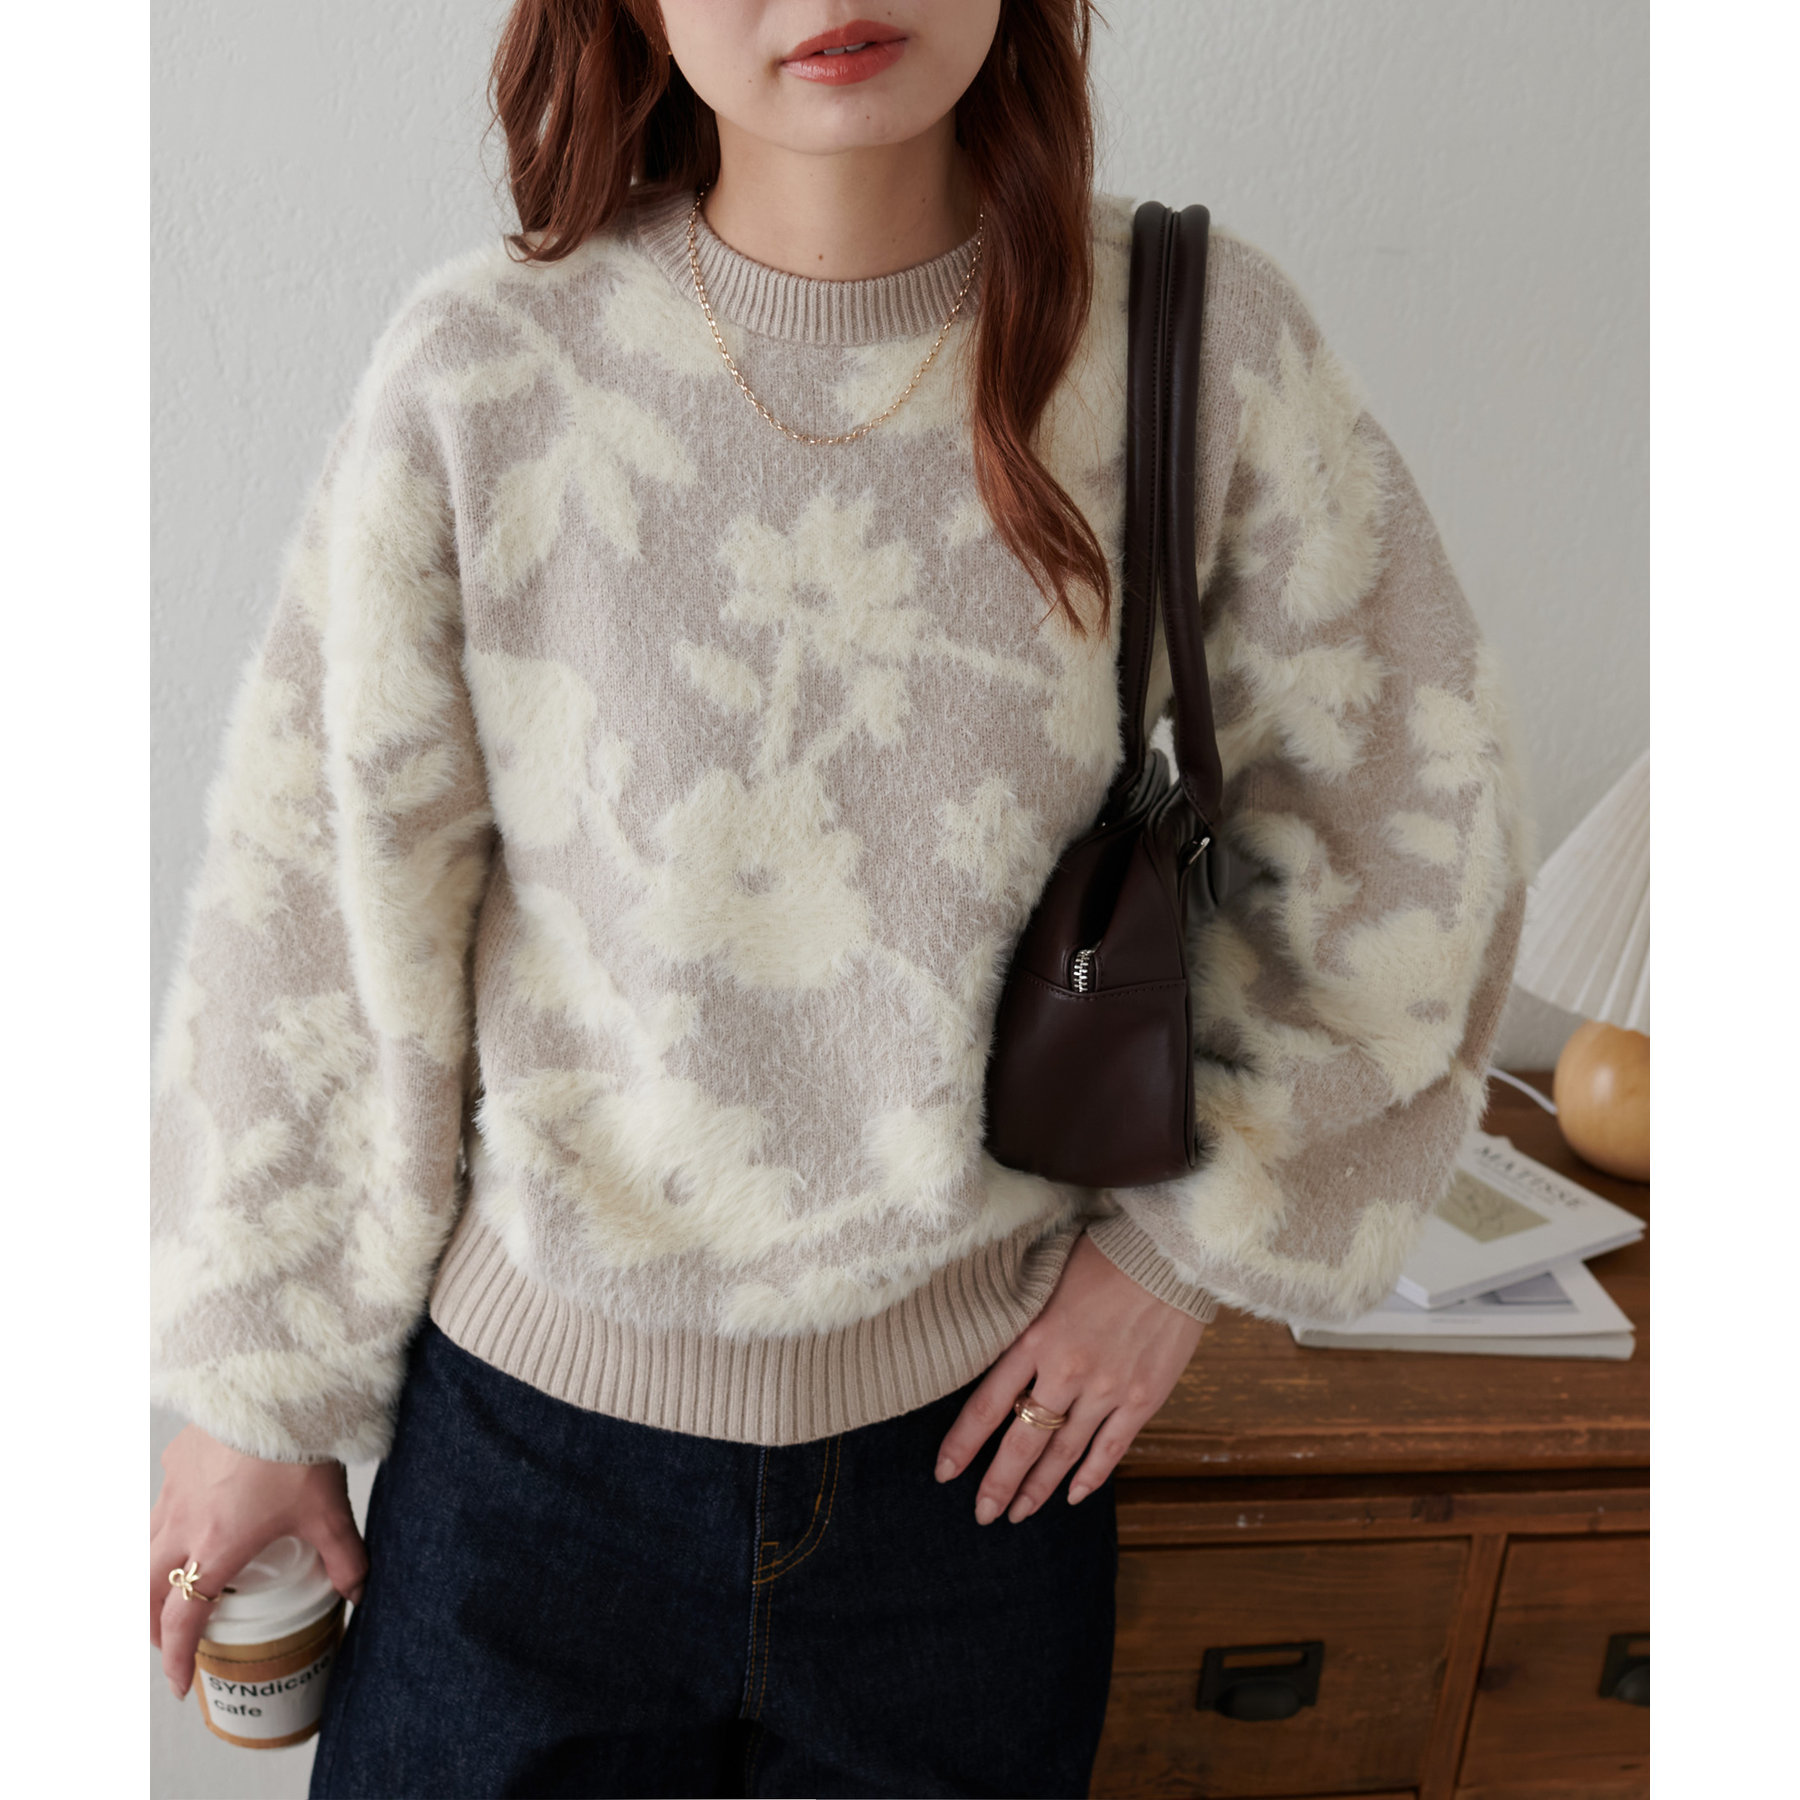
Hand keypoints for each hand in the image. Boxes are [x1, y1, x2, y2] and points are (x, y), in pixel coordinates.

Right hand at [150, 1424, 367, 1700]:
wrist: (276, 1383)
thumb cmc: (299, 1448)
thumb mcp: (328, 1511)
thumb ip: (345, 1558)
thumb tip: (360, 1595)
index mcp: (217, 1547)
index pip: (183, 1618)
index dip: (178, 1656)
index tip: (181, 1682)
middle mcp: (184, 1523)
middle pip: (146, 1589)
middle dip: (152, 1623)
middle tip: (169, 1638)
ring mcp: (175, 1489)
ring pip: (146, 1546)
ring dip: (153, 1576)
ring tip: (174, 1584)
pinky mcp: (178, 1458)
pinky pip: (162, 1502)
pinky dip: (167, 1525)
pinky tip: (194, 1516)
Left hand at [933, 1232, 1206, 1521]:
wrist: (1169, 1253)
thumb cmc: (1103, 1258)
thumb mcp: (1045, 1282)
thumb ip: (1022, 1325)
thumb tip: (992, 1355)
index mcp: (1035, 1338)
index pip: (986, 1405)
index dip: (963, 1445)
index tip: (944, 1473)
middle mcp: (1066, 1371)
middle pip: (1023, 1441)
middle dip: (998, 1483)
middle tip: (982, 1513)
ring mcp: (1107, 1389)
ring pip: (1064, 1452)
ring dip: (1039, 1487)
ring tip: (1019, 1513)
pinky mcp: (1143, 1398)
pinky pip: (1111, 1449)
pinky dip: (1091, 1476)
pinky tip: (1073, 1495)